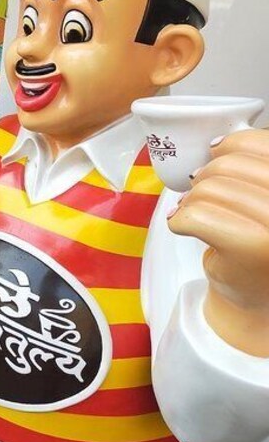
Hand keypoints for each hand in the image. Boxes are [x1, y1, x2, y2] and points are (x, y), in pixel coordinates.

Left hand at [167, 129, 268, 354]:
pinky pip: (197, 214)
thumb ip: (256, 166)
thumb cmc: (262, 243)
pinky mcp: (253, 248)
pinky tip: (187, 229)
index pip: (262, 144)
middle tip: (204, 197)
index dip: (230, 147)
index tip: (219, 162)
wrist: (261, 298)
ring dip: (191, 201)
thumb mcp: (266, 193)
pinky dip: (180, 220)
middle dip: (205, 177)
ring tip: (197, 215)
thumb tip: (218, 143)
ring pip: (209, 189)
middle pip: (230, 165)